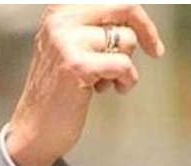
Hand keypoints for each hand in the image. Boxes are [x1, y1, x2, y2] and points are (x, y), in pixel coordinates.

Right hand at [7, 4, 164, 165]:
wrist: (36, 127)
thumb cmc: (59, 90)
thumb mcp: (74, 48)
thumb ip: (97, 29)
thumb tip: (136, 20)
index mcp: (60, 10)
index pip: (112, 0)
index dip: (138, 16)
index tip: (150, 36)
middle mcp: (59, 19)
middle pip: (123, 7)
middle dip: (145, 32)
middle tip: (154, 51)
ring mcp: (65, 41)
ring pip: (126, 39)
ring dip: (127, 65)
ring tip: (108, 80)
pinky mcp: (76, 65)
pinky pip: (123, 64)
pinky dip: (126, 80)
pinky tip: (111, 89)